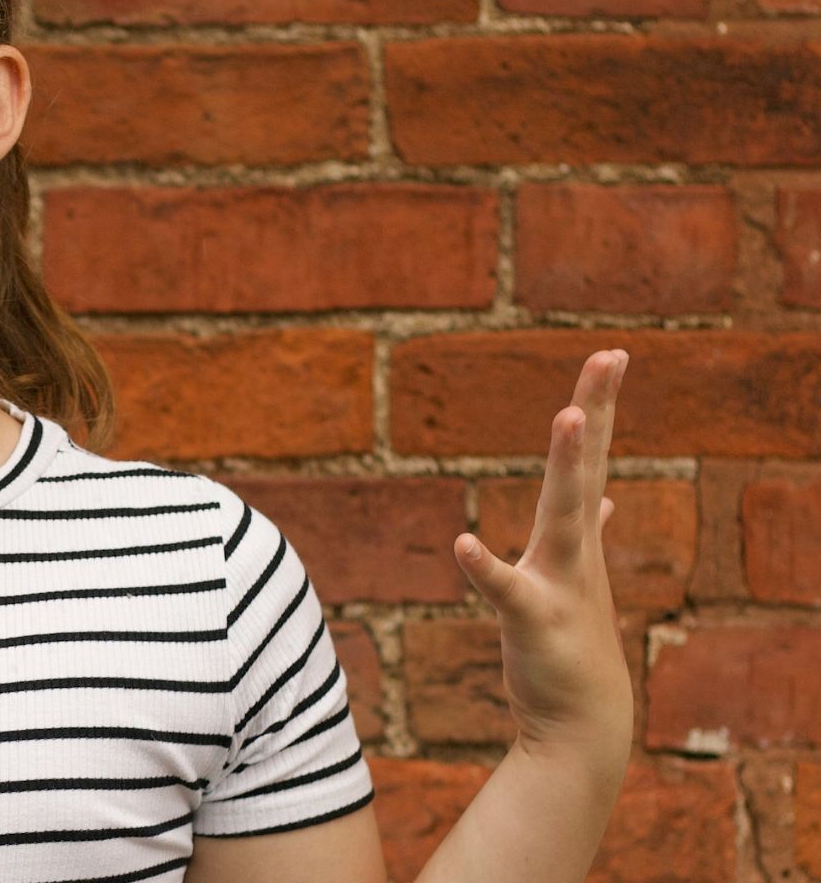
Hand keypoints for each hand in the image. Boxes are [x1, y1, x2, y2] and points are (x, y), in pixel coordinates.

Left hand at [454, 348, 634, 763]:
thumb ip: (584, 533)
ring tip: (569, 416)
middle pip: (586, 467)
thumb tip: (602, 501)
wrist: (581, 719)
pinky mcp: (534, 621)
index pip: (588, 459)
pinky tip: (463, 544)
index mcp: (573, 537)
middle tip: (611, 355)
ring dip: (568, 467)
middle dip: (597, 410)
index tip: (612, 355)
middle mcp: (572, 550)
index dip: (598, 406)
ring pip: (564, 515)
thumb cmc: (571, 644)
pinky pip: (508, 591)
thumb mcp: (577, 579)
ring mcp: (559, 583)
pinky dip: (486, 568)